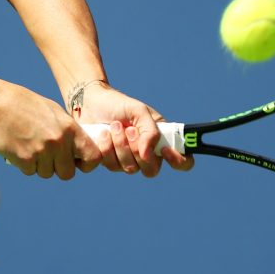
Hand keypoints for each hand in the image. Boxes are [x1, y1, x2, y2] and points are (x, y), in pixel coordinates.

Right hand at [0, 78, 100, 178]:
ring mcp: (41, 151)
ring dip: (40, 165)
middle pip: (68, 173)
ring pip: (47, 173)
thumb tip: (78, 149)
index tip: (78, 162)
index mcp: (69, 128)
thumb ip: (67, 131)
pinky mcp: (24, 159)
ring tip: (31, 146)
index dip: (87, 164)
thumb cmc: (25, 104)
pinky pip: (30, 171)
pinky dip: (26, 164)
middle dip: (59, 168)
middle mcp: (58, 141)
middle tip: (49, 156)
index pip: (92, 157)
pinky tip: (20, 148)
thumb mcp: (53, 112)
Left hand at [76, 82, 193, 176]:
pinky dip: (107, 148)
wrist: (92, 103)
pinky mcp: (112, 162)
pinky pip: (113, 167)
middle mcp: (148, 154)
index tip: (165, 150)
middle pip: (152, 170)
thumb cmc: (120, 105)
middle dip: (137, 150)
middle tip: (129, 129)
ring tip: (114, 126)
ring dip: (120, 145)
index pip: (182, 161)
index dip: (178, 161)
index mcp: (162, 140)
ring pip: (130, 169)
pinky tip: (103, 134)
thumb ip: (150, 131)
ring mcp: (129, 160)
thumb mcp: (139, 111)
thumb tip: (147, 155)